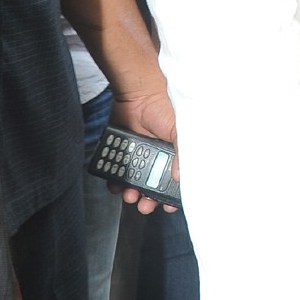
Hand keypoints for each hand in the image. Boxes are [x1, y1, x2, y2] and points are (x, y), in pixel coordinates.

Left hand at [109, 88, 179, 214]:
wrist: (138, 93)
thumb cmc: (164, 108)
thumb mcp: (180, 130)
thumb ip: (182, 153)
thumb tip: (180, 177)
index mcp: (174, 154)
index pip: (175, 181)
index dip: (172, 196)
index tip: (168, 206)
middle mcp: (157, 157)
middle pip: (153, 186)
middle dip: (150, 200)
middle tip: (146, 206)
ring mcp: (138, 155)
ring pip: (135, 183)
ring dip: (133, 194)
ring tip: (130, 196)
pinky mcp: (122, 151)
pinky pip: (117, 172)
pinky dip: (116, 182)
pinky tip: (117, 186)